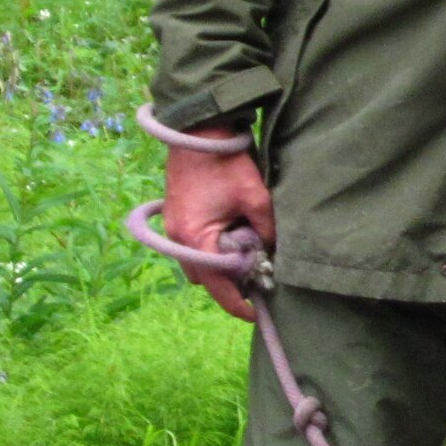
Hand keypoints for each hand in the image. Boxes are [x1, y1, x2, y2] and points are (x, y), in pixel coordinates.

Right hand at [163, 129, 275, 321]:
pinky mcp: (176, 216)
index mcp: (194, 238)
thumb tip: (273, 252)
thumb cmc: (226, 163)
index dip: (237, 304)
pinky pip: (193, 246)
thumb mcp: (256, 198)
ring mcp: (173, 228)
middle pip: (204, 278)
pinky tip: (233, 240)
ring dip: (219, 267)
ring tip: (247, 262)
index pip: (216, 285)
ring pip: (197, 263)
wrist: (198, 130)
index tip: (256, 314)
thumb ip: (267, 230)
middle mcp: (177, 239)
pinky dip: (211, 250)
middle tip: (256, 283)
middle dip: (228, 286)